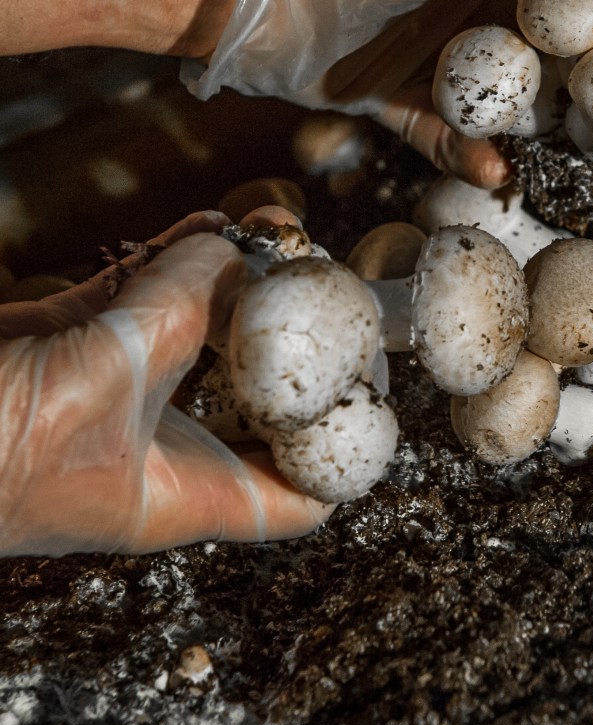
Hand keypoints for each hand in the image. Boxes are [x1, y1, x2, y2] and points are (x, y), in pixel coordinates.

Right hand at [0, 210, 332, 556]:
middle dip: (296, 336)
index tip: (376, 385)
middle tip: (326, 277)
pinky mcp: (83, 346)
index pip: (302, 498)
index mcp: (187, 492)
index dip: (349, 453)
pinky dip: (180, 263)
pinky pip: (150, 302)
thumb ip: (182, 305)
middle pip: (264, 397)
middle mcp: (169, 447)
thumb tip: (236, 249)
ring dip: (240, 283)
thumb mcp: (107, 373)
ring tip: (274, 229)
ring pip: (208, 336)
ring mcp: (126, 393)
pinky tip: (211, 226)